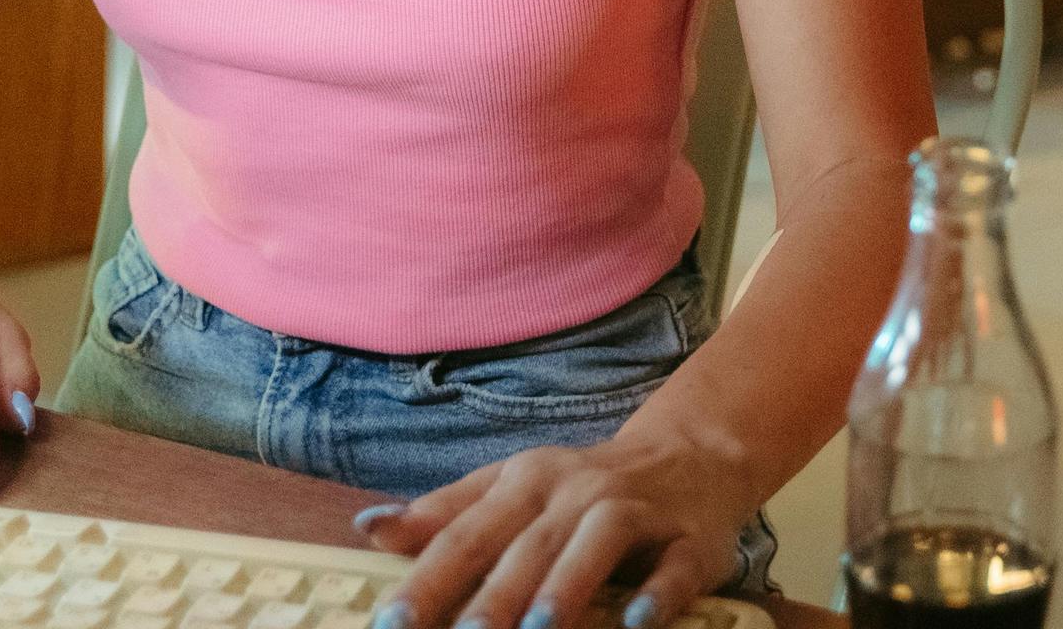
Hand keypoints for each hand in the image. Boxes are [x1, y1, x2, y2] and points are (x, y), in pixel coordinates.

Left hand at [358, 434, 750, 628]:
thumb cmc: (583, 485)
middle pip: (527, 544)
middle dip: (492, 597)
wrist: (693, 452)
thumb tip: (370, 526)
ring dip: (566, 588)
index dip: (427, 580)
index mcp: (525, 482)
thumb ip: (446, 513)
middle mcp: (576, 492)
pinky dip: (657, 594)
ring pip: (596, 545)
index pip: (466, 534)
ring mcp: (635, 512)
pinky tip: (637, 623)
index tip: (390, 623)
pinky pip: (674, 566)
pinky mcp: (690, 540)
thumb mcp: (512, 488)